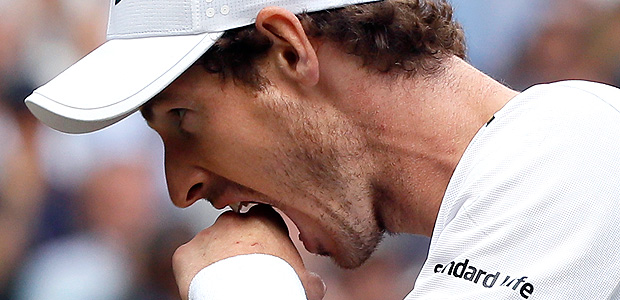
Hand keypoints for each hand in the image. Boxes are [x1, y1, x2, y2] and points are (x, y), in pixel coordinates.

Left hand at [172, 204, 324, 299]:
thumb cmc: (282, 291)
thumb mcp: (306, 283)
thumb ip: (309, 276)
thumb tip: (316, 283)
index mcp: (265, 221)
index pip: (262, 217)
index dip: (262, 234)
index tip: (263, 251)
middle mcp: (234, 221)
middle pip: (233, 227)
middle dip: (235, 244)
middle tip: (241, 269)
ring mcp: (206, 235)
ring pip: (208, 243)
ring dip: (213, 258)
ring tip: (222, 281)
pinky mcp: (184, 253)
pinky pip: (188, 259)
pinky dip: (193, 270)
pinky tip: (204, 285)